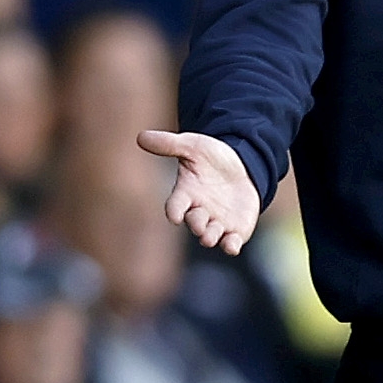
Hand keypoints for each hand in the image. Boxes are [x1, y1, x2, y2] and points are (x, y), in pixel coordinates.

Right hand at [140, 128, 259, 253]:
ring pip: (210, 236)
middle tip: (199, 225)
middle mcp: (199, 211)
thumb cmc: (211, 158)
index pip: (175, 205)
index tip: (173, 216)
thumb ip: (169, 144)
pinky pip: (232, 242)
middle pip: (194, 222)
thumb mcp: (192, 146)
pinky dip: (231, 246)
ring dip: (210, 237)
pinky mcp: (236, 229)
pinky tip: (232, 246)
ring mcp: (217, 222)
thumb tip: (141, 136)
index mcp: (186, 193)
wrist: (241, 166)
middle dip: (196, 224)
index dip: (174, 211)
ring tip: (209, 237)